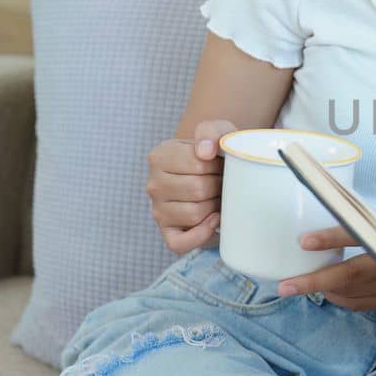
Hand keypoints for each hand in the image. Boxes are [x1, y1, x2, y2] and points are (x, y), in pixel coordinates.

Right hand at [146, 118, 234, 253]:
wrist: (215, 172)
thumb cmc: (216, 153)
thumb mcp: (218, 131)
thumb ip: (211, 131)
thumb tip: (204, 152)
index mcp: (160, 156)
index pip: (198, 165)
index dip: (218, 166)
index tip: (219, 163)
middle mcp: (153, 184)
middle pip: (198, 190)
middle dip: (219, 186)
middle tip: (222, 182)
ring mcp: (157, 210)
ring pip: (194, 214)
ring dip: (215, 207)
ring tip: (217, 197)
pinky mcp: (167, 232)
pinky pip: (180, 243)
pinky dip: (202, 234)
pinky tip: (214, 220)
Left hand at [278, 196, 375, 310]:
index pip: (362, 238)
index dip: (331, 239)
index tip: (304, 242)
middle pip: (350, 277)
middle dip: (315, 283)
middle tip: (284, 286)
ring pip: (356, 296)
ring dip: (327, 293)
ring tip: (301, 288)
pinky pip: (368, 304)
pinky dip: (346, 300)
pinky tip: (334, 294)